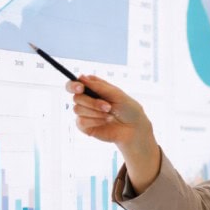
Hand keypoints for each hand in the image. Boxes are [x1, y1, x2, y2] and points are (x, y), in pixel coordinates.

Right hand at [67, 75, 159, 191]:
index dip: (72, 84)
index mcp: (95, 91)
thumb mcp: (119, 96)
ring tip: (111, 116)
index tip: (77, 85)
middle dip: (92, 101)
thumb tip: (83, 77)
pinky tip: (106, 124)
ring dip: (96, 112)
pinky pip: (80, 123)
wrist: (137, 132)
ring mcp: (86, 115)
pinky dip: (93, 122)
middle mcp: (88, 102)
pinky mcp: (87, 129)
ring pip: (77, 109)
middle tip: (109, 108)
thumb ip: (101, 87)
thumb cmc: (132, 112)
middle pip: (75, 96)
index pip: (75, 84)